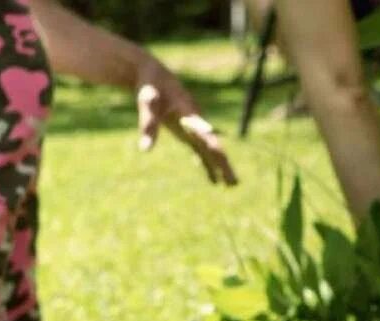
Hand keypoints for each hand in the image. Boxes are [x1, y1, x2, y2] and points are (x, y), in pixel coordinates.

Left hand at [135, 60, 236, 185]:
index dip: (213, 145)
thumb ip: (148, 125)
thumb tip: (145, 150)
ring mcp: (194, 128)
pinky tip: (213, 180)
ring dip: (220, 168)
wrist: (155, 75)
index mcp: (190, 112)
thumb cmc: (150, 87)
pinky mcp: (188, 131)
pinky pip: (201, 150)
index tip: (219, 153)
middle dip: (223, 165)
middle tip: (234, 183)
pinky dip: (207, 164)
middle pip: (214, 146)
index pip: (203, 130)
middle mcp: (197, 121)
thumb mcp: (148, 103)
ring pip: (211, 150)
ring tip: (231, 186)